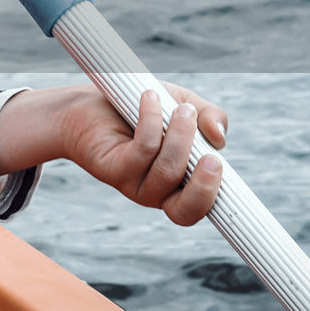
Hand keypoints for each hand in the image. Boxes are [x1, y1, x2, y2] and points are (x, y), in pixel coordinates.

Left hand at [0, 83, 226, 225]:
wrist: (88, 102)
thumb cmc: (139, 107)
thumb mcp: (183, 105)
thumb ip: (210, 118)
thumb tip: (220, 138)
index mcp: (180, 183)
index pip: (202, 207)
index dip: (217, 198)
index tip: (221, 165)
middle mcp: (158, 192)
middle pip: (186, 212)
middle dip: (204, 186)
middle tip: (211, 156)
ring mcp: (134, 184)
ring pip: (168, 172)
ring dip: (180, 136)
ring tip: (179, 109)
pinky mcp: (114, 170)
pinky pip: (142, 150)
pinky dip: (151, 120)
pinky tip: (148, 98)